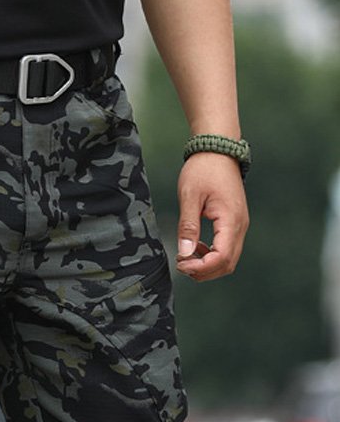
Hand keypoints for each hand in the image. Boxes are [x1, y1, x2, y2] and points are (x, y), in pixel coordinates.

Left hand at [176, 153, 248, 281]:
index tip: (181, 263)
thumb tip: (184, 253)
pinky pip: (227, 249)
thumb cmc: (203, 169)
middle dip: (203, 271)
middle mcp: (240, 226)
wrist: (218, 150)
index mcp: (231, 220)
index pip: (222, 258)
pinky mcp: (235, 224)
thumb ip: (188, 226)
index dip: (201, 268)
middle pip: (227, 264)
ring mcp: (239, 226)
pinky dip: (211, 256)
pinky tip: (195, 248)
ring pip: (228, 260)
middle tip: (181, 264)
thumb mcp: (190, 197)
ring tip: (186, 257)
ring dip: (207, 266)